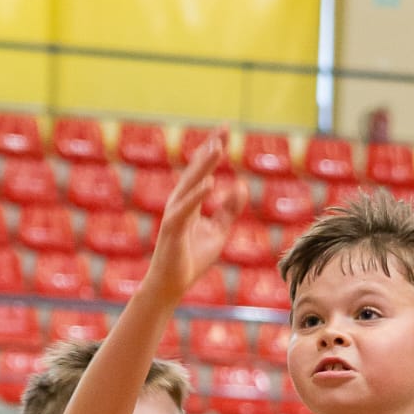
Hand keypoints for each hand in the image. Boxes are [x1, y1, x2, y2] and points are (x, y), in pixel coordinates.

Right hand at [146, 132, 247, 304]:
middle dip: (210, 150)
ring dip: (204, 166)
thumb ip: (229, 209)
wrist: (172, 284)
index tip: (226, 130)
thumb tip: (241, 185)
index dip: (213, 150)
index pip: (203, 170)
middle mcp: (180, 202)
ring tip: (217, 148)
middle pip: (197, 170)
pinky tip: (210, 184)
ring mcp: (175, 214)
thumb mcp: (218, 231)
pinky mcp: (173, 229)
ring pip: (191, 185)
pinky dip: (198, 196)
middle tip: (223, 130)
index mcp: (191, 201)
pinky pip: (186, 210)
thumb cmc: (192, 258)